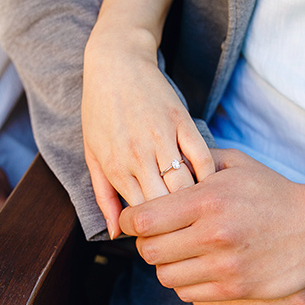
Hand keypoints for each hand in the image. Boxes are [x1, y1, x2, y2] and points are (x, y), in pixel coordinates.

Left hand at [82, 28, 213, 238]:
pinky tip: (212, 189)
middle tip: (187, 234)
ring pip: (185, 185)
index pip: (140, 216)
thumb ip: (104, 196)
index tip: (163, 240)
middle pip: (165, 205)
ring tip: (202, 218)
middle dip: (177, 226)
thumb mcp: (92, 155)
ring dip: (195, 204)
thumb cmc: (99, 111)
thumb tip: (116, 233)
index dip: (154, 234)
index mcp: (116, 167)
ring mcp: (162, 137)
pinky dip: (209, 176)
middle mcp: (139, 155)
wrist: (115, 64)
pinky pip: (202, 156)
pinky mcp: (182, 121)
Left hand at [120, 149, 304, 301]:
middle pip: (148, 251)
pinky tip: (198, 267)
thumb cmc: (271, 191)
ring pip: (165, 276)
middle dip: (145, 244)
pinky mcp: (235, 289)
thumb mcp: (234, 163)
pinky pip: (188, 293)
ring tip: (178, 253)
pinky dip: (186, 282)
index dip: (128, 221)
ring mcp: (225, 266)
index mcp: (207, 199)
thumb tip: (161, 165)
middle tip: (156, 237)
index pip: (142, 219)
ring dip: (165, 265)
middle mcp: (213, 234)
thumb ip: (195, 161)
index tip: (131, 219)